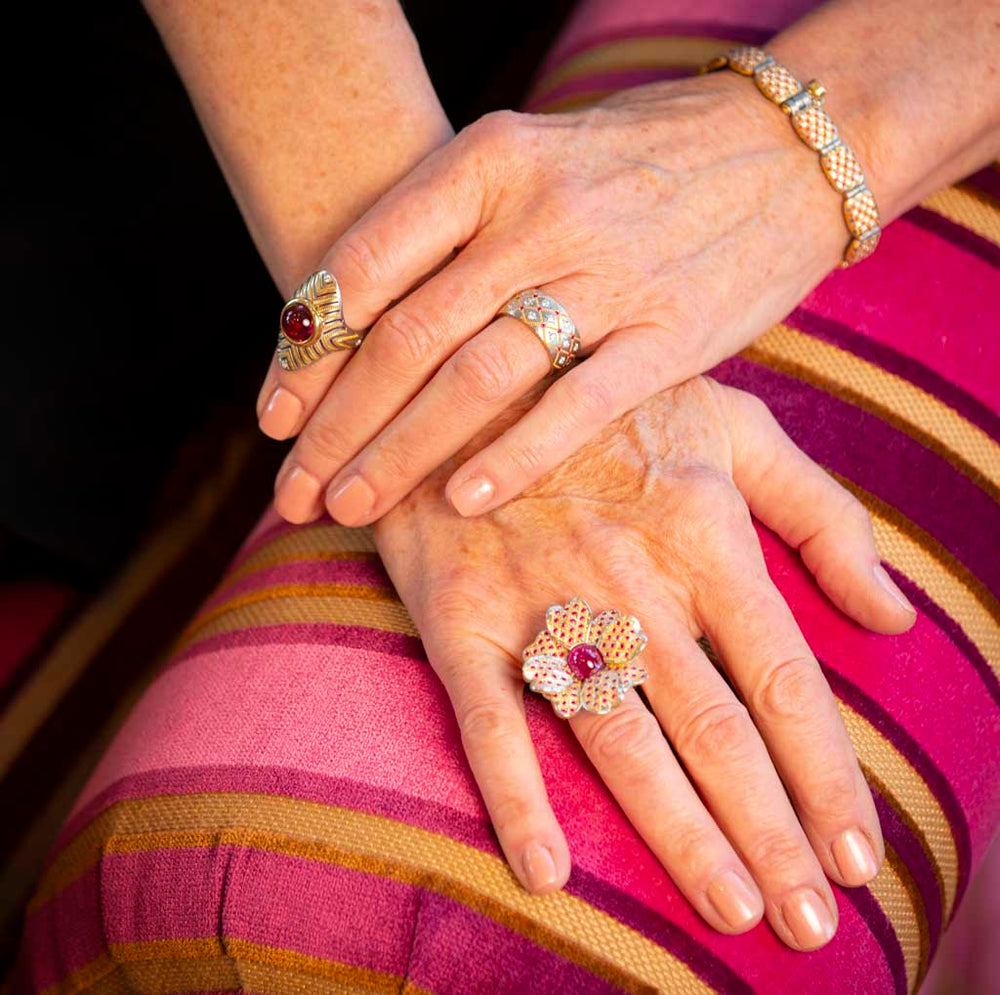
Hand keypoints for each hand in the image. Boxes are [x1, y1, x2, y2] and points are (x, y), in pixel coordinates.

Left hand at [263, 69, 847, 525]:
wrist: (783, 151)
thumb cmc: (637, 168)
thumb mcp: (531, 166)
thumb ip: (452, 236)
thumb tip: (358, 328)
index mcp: (488, 161)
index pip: (365, 265)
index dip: (307, 351)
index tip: (272, 418)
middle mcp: (538, 213)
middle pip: (406, 335)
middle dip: (337, 424)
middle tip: (295, 490)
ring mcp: (606, 273)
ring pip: (475, 376)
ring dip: (401, 452)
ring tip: (350, 508)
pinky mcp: (671, 332)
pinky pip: (576, 404)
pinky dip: (513, 456)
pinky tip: (461, 502)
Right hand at [373, 377, 915, 949]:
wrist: (470, 373)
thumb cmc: (612, 402)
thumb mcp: (732, 425)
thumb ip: (821, 513)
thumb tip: (894, 615)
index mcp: (704, 532)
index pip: (783, 678)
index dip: (827, 775)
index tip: (857, 855)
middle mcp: (631, 580)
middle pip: (714, 727)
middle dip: (770, 831)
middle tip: (809, 924)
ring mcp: (542, 602)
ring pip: (620, 737)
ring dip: (677, 832)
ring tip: (732, 910)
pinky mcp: (460, 618)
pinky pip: (489, 719)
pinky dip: (515, 795)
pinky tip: (548, 873)